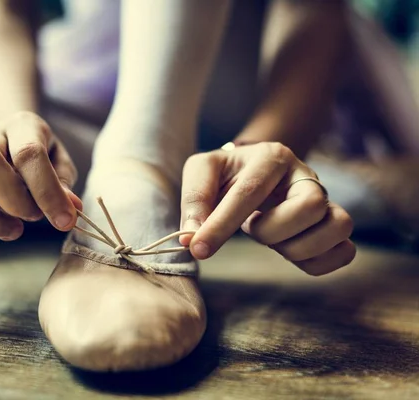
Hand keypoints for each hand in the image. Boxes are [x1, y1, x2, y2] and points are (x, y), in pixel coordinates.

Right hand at [0, 112, 81, 243]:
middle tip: (34, 218)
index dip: (48, 192)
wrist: (11, 140)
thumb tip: (69, 209)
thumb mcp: (61, 164)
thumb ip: (63, 184)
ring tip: (13, 230)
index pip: (28, 154)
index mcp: (21, 126)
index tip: (64, 221)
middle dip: (15, 201)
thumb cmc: (42, 158)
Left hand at [180, 142, 355, 275]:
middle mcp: (305, 175)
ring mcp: (326, 200)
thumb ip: (194, 200)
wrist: (250, 173)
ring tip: (274, 242)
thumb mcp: (202, 171)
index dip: (221, 225)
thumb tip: (192, 237)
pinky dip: (318, 263)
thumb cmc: (225, 174)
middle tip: (252, 230)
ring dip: (299, 247)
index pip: (251, 192)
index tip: (198, 249)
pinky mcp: (332, 225)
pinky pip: (345, 252)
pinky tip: (291, 255)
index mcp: (271, 156)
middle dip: (273, 230)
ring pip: (339, 226)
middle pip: (312, 205)